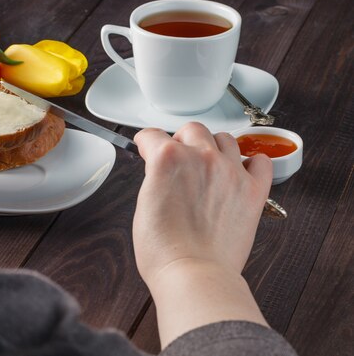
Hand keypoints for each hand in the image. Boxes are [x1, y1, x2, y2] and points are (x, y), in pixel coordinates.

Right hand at [132, 122, 272, 346]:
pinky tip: (241, 171)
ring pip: (225, 139)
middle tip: (178, 156)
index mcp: (168, 159)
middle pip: (192, 129)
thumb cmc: (164, 250)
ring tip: (208, 164)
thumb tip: (161, 172)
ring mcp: (230, 171)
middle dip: (181, 139)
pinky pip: (261, 162)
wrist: (194, 274)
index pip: (153, 135)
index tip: (147, 147)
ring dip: (213, 147)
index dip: (146, 142)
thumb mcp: (143, 204)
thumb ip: (155, 178)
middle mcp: (201, 157)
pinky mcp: (253, 190)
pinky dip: (252, 163)